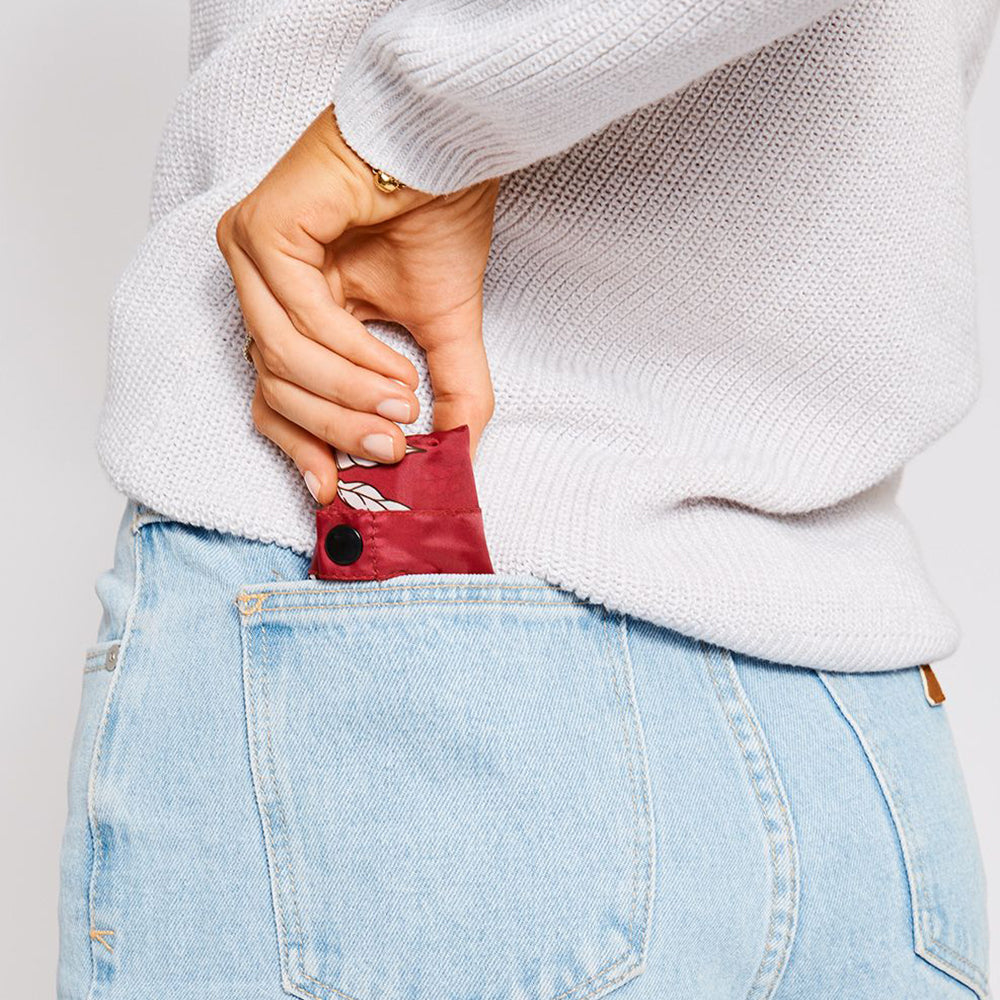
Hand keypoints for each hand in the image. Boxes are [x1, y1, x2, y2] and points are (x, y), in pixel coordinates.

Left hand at [216, 107, 498, 503]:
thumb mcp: (445, 330)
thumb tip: (460, 458)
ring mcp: (253, 256)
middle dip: (334, 429)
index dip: (301, 447)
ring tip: (402, 400)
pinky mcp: (260, 229)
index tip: (334, 491)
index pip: (273, 396)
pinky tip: (391, 363)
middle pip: (272, 388)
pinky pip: (296, 313)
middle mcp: (263, 287)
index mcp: (296, 311)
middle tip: (391, 447)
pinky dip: (346, 350)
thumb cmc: (437, 219)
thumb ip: (450, 394)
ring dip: (346, 392)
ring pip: (279, 358)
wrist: (450, 146)